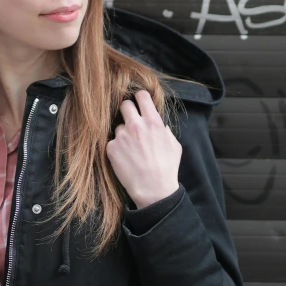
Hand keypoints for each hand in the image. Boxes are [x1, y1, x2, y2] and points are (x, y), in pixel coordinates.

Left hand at [106, 90, 181, 208]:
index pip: (141, 96)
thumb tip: (160, 126)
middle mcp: (136, 125)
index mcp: (153, 121)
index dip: (140, 98)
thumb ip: (165, 131)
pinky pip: (112, 142)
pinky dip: (117, 148)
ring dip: (123, 133)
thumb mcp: (174, 145)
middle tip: (131, 121)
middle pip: (124, 105)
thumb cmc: (167, 169)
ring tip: (131, 149)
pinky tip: (125, 158)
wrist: (153, 190)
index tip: (139, 102)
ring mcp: (122, 136)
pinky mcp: (111, 148)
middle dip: (127, 111)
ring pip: (118, 126)